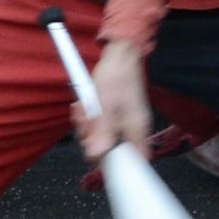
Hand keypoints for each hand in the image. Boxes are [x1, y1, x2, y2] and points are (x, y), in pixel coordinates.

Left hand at [76, 39, 149, 161]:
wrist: (121, 54)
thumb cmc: (117, 75)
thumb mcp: (105, 105)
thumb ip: (102, 132)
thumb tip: (96, 156)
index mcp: (136, 129)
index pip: (131, 162)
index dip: (112, 163)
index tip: (95, 152)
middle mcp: (134, 129)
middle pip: (111, 150)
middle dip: (91, 138)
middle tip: (84, 121)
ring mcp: (126, 123)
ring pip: (103, 137)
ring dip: (88, 126)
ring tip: (82, 109)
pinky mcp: (119, 116)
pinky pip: (103, 125)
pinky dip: (91, 118)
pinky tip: (85, 107)